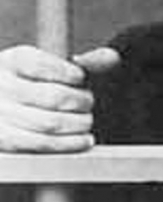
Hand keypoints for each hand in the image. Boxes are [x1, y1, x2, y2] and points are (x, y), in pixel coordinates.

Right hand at [0, 45, 118, 152]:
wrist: (2, 107)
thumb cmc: (32, 84)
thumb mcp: (50, 66)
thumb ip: (84, 61)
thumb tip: (112, 57)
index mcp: (13, 61)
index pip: (46, 66)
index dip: (71, 75)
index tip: (80, 78)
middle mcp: (1, 87)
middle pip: (54, 97)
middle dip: (81, 101)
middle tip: (88, 102)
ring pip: (51, 123)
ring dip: (79, 123)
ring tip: (86, 120)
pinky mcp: (2, 141)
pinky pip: (42, 144)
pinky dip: (70, 143)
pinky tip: (84, 139)